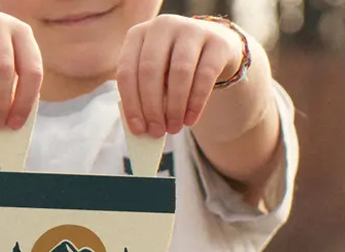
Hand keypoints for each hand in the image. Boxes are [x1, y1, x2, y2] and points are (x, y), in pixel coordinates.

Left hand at [116, 15, 243, 137]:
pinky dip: (195, 103)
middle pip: (150, 70)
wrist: (212, 52)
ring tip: (174, 128)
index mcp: (138, 35)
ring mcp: (191, 29)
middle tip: (157, 132)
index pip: (127, 71)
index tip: (138, 129)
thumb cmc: (173, 71)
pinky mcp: (216, 41)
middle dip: (152, 107)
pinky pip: (204, 76)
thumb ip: (144, 97)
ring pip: (179, 73)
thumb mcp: (154, 78)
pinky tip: (190, 120)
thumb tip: (141, 128)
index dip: (131, 104)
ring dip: (174, 108)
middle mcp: (162, 26)